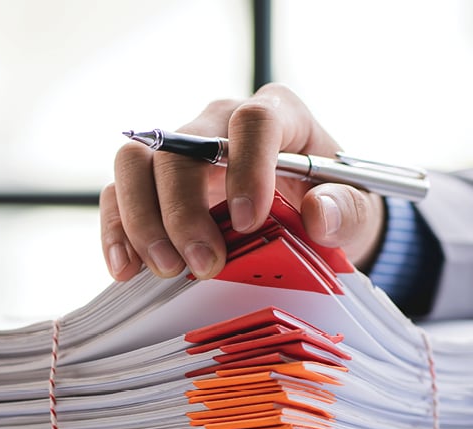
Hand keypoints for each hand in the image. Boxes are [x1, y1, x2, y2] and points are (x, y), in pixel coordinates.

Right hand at [99, 83, 385, 280]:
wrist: (305, 219)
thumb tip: (319, 215)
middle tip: (204, 265)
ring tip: (166, 269)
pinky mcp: (151, 183)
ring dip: (144, 220)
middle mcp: (219, 122)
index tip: (249, 222)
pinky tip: (126, 270)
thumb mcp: (356, 210)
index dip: (247, 168)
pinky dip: (117, 232)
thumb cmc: (329, 204)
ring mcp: (179, 151)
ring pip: (136, 163)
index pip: (252, 122)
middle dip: (185, 211)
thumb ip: (345, 210)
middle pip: (181, 147)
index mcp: (277, 115)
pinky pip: (118, 195)